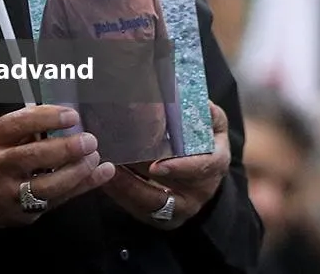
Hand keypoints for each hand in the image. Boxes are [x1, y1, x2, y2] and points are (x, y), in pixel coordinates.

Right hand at [0, 106, 115, 227]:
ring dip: (77, 171)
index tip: (73, 116)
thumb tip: (73, 119)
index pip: (16, 124)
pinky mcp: (21, 213)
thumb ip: (32, 126)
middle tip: (89, 141)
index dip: (47, 118)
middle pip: (31, 156)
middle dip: (66, 148)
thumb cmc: (0, 156)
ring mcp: (7, 193)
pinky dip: (83, 186)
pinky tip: (102, 173)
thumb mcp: (5, 136)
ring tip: (94, 158)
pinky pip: (57, 200)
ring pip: (46, 185)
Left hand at [102, 101, 231, 227]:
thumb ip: (209, 114)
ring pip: (148, 204)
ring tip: (103, 172)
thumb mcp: (214, 126)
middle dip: (137, 181)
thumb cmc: (208, 144)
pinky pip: (138, 210)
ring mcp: (181, 209)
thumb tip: (196, 99)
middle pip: (167, 191)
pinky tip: (105, 180)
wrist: (206, 176)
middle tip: (115, 164)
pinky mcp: (163, 219)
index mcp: (216, 164)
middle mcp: (200, 192)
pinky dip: (120, 195)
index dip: (180, 167)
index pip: (202, 167)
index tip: (157, 166)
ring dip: (123, 189)